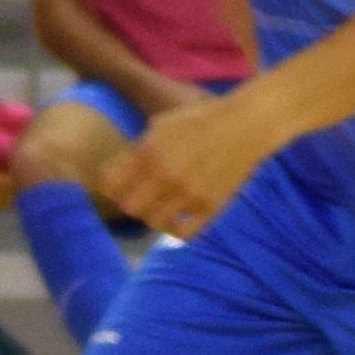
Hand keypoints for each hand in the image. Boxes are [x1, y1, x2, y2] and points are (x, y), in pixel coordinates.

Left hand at [100, 86, 280, 236]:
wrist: (245, 126)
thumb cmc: (200, 121)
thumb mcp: (161, 125)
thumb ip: (136, 150)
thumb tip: (114, 173)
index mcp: (150, 152)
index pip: (111, 184)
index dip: (109, 185)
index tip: (116, 183)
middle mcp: (166, 175)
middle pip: (128, 207)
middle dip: (129, 201)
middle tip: (138, 195)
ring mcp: (189, 194)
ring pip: (153, 223)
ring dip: (152, 215)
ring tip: (160, 205)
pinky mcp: (211, 207)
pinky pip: (184, 233)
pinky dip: (176, 229)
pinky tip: (178, 218)